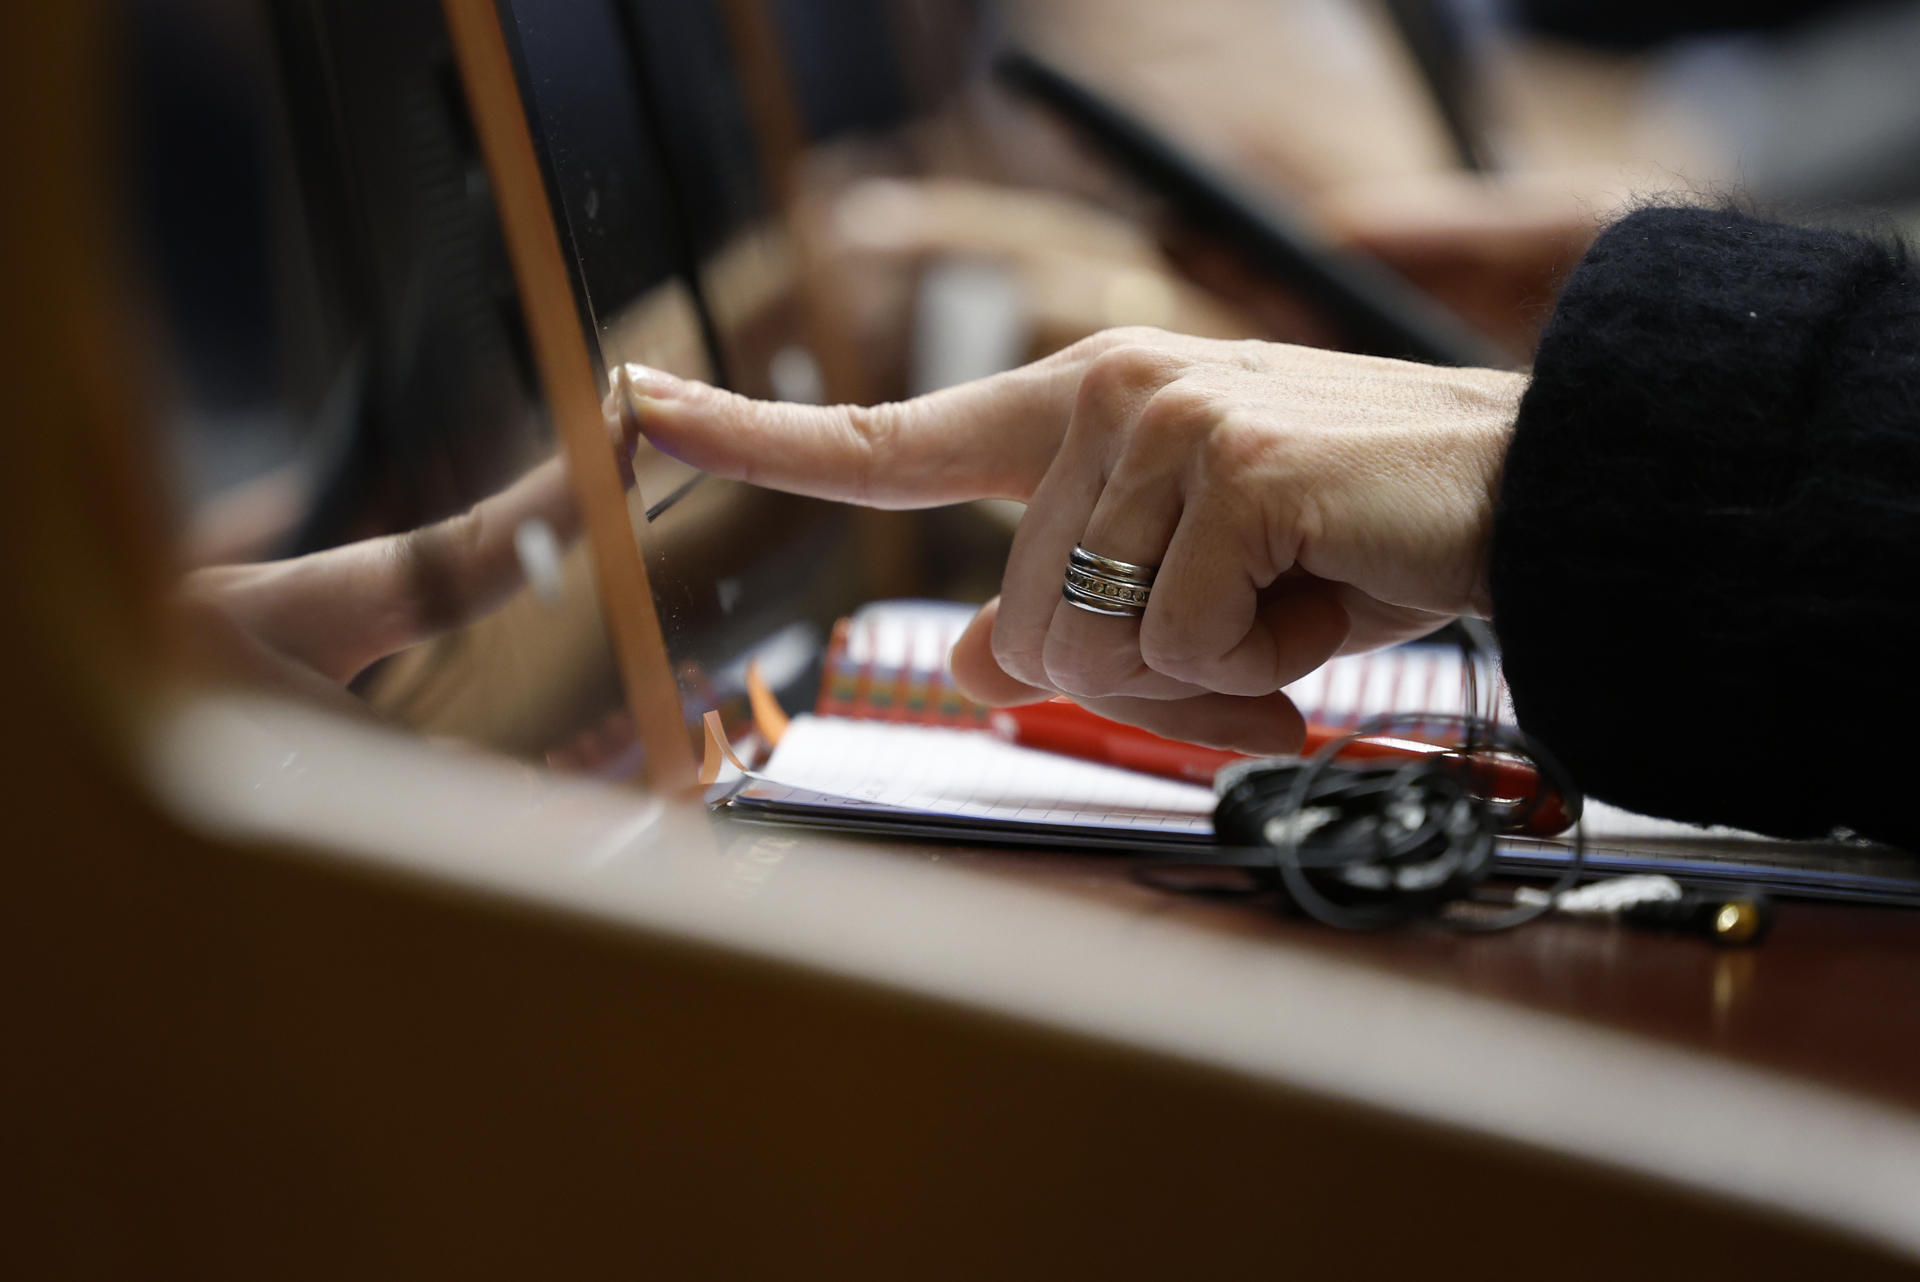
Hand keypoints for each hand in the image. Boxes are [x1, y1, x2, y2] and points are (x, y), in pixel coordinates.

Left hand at [614, 330, 1523, 752]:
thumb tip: (965, 654)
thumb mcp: (1199, 573)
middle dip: (1130, 672)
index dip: (759, 434)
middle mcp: (1110, 391)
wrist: (1526, 495)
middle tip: (1246, 634)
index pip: (893, 435)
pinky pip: (1179, 652)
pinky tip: (1324, 603)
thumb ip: (1072, 600)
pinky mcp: (1231, 470)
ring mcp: (1167, 422)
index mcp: (1085, 405)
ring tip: (1291, 607)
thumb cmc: (1359, 531)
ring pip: (1083, 647)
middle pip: (1014, 624)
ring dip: (1201, 674)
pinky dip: (1260, 673)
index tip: (640, 408)